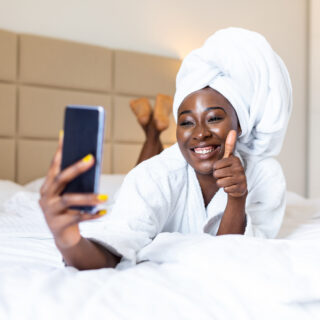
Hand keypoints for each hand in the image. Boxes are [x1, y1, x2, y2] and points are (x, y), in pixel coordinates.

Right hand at [39, 132, 107, 248]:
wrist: (63, 235)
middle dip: (76, 167)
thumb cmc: (69, 209)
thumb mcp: (69, 193)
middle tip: (92, 158)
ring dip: (88, 197)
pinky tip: (104, 212)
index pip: (54, 165)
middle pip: (61, 178)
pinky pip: (78, 218)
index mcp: (48, 186)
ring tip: (105, 196)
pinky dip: (92, 215)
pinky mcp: (59, 225)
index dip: (59, 151)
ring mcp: (50, 211)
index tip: (65, 136)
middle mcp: (46, 196)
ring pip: (69, 200)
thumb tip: (91, 159)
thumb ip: (76, 181)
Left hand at [213, 130, 246, 197]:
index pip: (216, 165)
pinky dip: (226, 189)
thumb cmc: (230, 170)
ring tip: (227, 181)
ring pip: (220, 182)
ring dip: (221, 183)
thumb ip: (229, 145)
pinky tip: (231, 186)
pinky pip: (225, 189)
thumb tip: (232, 130)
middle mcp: (239, 167)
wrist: (238, 186)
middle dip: (218, 177)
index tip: (222, 168)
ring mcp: (241, 178)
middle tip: (225, 176)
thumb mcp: (228, 158)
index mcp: (234, 159)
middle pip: (217, 174)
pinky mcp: (241, 187)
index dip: (216, 169)